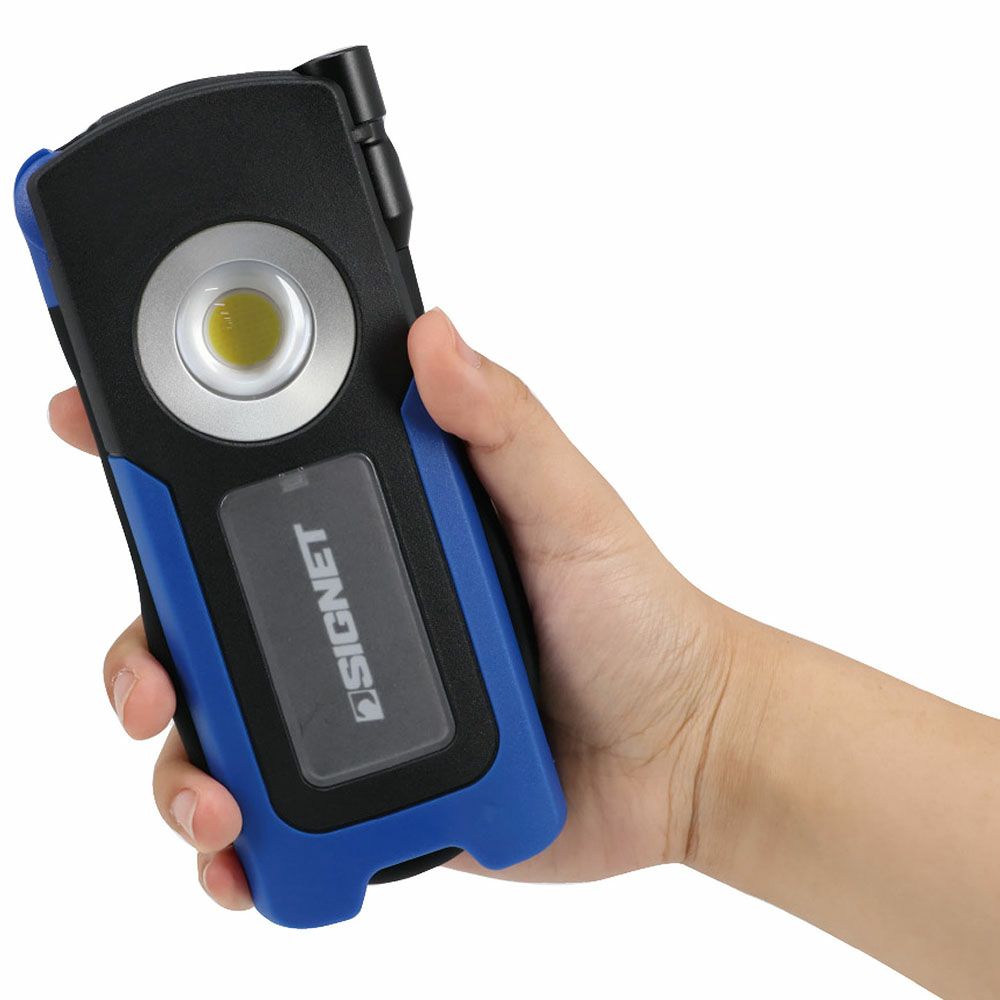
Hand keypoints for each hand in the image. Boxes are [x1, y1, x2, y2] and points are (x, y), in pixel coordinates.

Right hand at [48, 307, 757, 908]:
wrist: (681, 750)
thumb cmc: (637, 618)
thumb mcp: (572, 508)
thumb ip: (505, 426)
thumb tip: (434, 338)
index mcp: (381, 525)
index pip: (250, 481)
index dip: (160, 457)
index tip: (91, 429)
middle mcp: (349, 607)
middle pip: (202, 613)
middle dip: (145, 642)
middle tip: (150, 676)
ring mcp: (351, 700)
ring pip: (218, 722)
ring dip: (177, 757)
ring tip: (211, 792)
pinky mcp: (369, 786)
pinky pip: (273, 818)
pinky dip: (237, 845)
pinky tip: (241, 854)